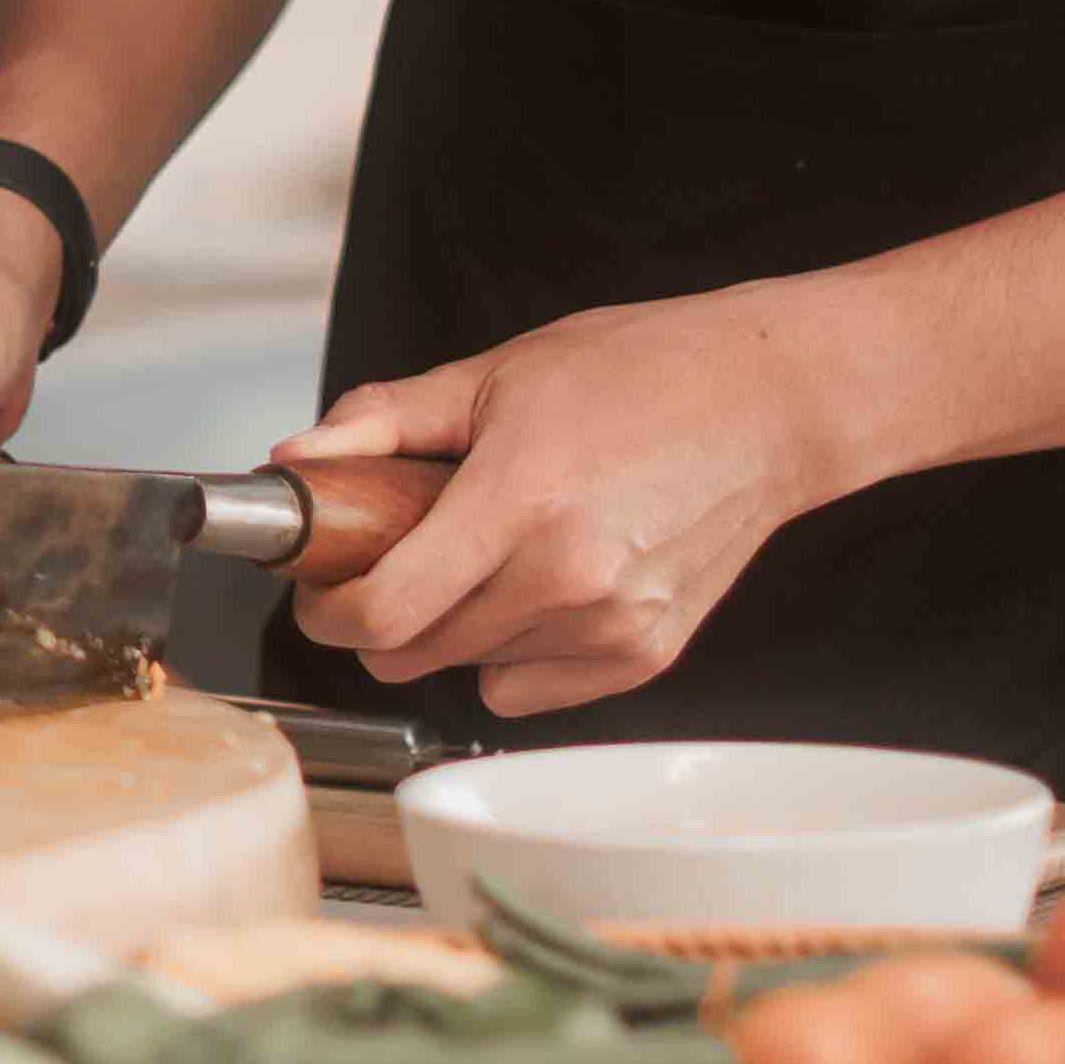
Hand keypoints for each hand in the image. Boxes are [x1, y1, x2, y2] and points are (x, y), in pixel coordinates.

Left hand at [273, 282, 852, 716]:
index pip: (383, 611)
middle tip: (391, 556)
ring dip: (450, 627)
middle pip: (412, 654)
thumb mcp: (493, 374)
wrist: (770, 405)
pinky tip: (540, 585)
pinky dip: (512, 652)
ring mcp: (611, 627)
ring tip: (490, 550)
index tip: (317, 588)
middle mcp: (567, 579)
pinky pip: (527, 689)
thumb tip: (295, 461)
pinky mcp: (645, 656)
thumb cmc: (639, 375)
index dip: (327, 610)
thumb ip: (382, 421)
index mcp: (520, 502)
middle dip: (378, 616)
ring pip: (468, 671)